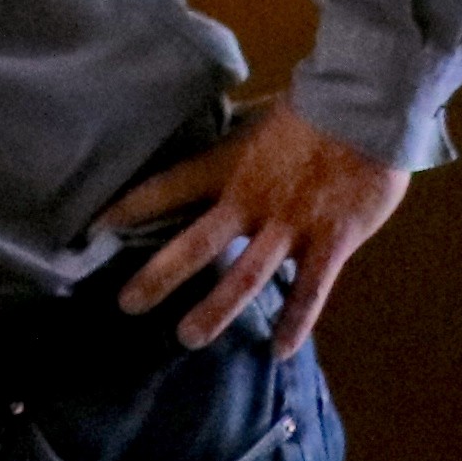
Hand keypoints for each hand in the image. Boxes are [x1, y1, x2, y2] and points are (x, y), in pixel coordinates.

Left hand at [97, 102, 407, 353]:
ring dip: (215, 311)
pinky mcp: (331, 242)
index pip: (165, 188)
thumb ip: (229, 141)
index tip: (94, 231)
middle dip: (158, 277)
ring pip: (245, 276)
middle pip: (194, 245)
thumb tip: (198, 139)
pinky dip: (295, 322)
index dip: (128, 208)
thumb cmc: (309, 109)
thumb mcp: (254, 118)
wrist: (367, 109)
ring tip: (186, 338)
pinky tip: (278, 351)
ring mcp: (290, 225)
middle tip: (126, 304)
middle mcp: (250, 200)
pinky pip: (311, 290)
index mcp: (226, 166)